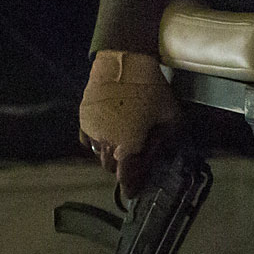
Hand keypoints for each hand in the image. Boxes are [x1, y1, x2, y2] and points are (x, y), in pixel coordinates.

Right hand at [79, 50, 179, 194]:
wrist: (123, 60)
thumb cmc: (150, 88)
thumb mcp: (170, 113)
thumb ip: (169, 137)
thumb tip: (166, 150)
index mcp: (128, 145)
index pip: (126, 177)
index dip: (130, 187)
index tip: (133, 193)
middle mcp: (107, 142)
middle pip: (111, 167)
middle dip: (122, 167)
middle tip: (133, 160)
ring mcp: (92, 129)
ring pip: (98, 154)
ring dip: (109, 154)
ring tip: (121, 145)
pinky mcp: (84, 116)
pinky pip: (86, 139)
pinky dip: (95, 142)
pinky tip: (105, 135)